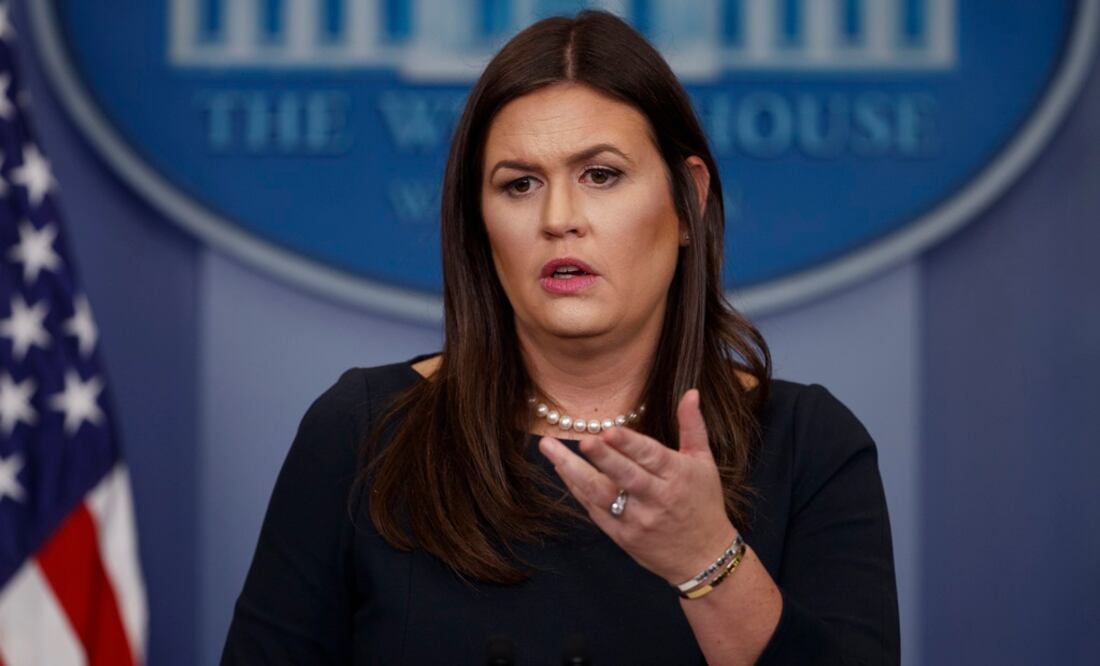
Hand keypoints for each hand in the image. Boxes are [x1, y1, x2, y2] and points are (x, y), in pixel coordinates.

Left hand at [538, 389, 737, 584]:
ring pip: (602, 495)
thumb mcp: (703, 463)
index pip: (651, 457)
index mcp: (678, 477)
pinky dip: (576, 489)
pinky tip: (560, 468)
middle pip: (626, 477)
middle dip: (603, 458)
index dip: (629, 444)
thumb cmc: (703, 503)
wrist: (703, 557)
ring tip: (549, 448)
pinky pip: (595, 510)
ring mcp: (637, 520)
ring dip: (574, 472)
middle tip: (582, 441)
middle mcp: (657, 499)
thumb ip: (692, 426)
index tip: (609, 430)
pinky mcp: (622, 536)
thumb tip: (691, 392)